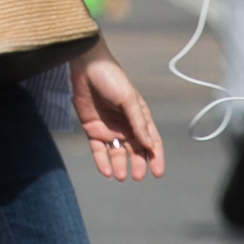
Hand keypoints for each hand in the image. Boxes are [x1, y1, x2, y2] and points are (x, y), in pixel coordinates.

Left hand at [72, 51, 166, 179]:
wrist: (85, 67)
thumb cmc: (111, 78)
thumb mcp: (129, 99)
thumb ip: (138, 122)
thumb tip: (149, 145)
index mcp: (140, 117)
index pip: (151, 141)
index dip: (156, 157)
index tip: (158, 172)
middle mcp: (126, 125)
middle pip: (135, 150)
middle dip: (138, 164)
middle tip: (137, 176)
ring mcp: (109, 129)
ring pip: (117, 153)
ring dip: (120, 165)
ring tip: (120, 176)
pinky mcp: (93, 130)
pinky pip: (98, 150)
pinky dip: (102, 162)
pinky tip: (106, 171)